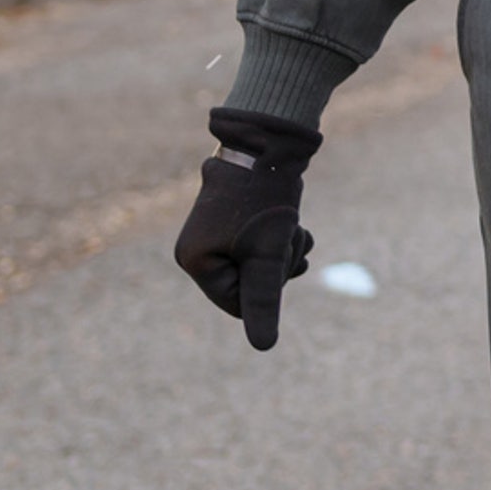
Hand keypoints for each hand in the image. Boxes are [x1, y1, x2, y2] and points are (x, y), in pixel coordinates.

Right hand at [176, 108, 320, 349]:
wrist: (269, 143)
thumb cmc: (265, 199)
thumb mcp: (268, 254)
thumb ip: (264, 300)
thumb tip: (264, 347)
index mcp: (194, 261)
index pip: (238, 305)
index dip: (269, 287)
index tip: (282, 257)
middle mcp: (197, 249)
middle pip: (251, 285)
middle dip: (280, 267)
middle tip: (291, 236)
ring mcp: (214, 234)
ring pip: (261, 265)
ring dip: (286, 251)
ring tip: (294, 227)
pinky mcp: (232, 221)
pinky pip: (260, 246)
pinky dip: (282, 239)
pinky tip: (296, 225)